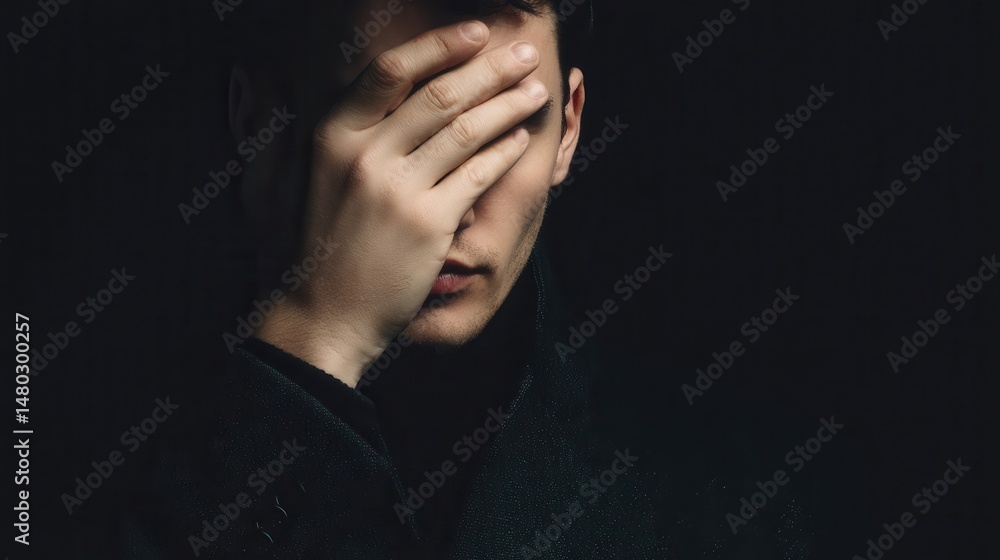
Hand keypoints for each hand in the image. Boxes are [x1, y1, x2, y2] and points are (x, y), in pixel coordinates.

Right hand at [256, 20, 548, 386]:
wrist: (324, 315)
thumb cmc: (318, 245)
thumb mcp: (301, 176)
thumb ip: (310, 125)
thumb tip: (293, 77)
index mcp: (332, 135)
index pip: (391, 70)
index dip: (439, 45)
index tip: (475, 32)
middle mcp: (363, 155)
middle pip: (440, 95)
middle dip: (491, 69)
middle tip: (523, 55)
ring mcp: (397, 189)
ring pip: (467, 130)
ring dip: (509, 105)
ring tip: (535, 90)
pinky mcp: (428, 223)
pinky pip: (477, 175)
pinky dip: (504, 152)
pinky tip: (520, 139)